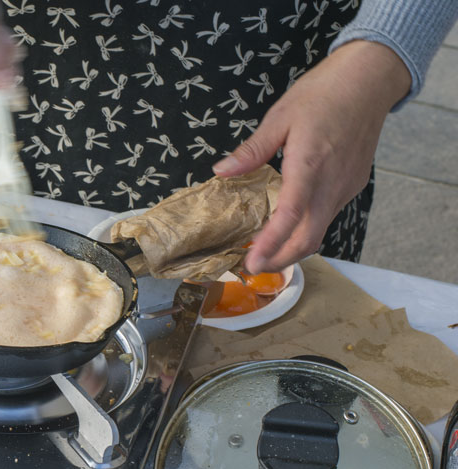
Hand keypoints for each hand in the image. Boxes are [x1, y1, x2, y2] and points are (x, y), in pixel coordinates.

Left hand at [212, 41, 410, 273]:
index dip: (270, 244)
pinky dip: (307, 229)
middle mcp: (331, 183)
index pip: (290, 216)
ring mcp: (345, 186)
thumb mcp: (279, 117)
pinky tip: (289, 226)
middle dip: (281, 259)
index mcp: (309, 165)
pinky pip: (328, 215)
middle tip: (253, 267)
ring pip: (320, 231)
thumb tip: (221, 171)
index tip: (252, 261)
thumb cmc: (325, 93)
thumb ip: (251, 151)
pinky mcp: (352, 185)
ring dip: (294, 248)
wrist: (369, 79)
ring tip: (266, 252)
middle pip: (309, 238)